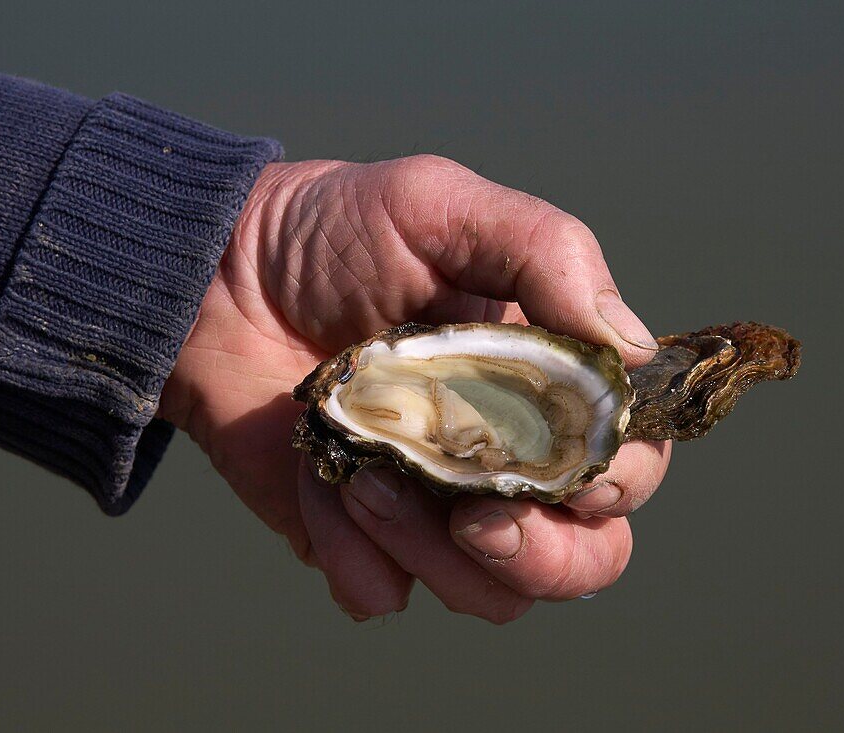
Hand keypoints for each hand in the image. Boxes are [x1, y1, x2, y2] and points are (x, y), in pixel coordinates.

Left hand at [160, 156, 671, 622]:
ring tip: (361, 471)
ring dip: (431, 551)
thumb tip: (632, 348)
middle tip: (472, 515)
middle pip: (583, 559)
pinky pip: (382, 594)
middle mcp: (501, 457)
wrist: (210, 278)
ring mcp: (430, 505)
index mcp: (543, 384)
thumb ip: (545, 252)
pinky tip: (318, 483)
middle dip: (538, 554)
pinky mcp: (356, 536)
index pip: (627, 464)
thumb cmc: (330, 230)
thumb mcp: (439, 206)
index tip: (564, 465)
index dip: (616, 482)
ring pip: (491, 595)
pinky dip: (353, 557)